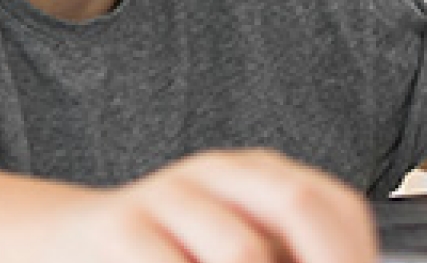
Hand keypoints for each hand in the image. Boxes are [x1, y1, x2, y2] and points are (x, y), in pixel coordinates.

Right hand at [42, 149, 376, 262]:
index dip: (354, 253)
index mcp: (259, 176)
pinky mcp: (120, 226)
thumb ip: (284, 257)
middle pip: (297, 203)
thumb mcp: (236, 249)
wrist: (72, 241)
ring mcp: (168, 195)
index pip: (336, 206)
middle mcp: (218, 173)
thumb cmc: (170, 255)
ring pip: (242, 250)